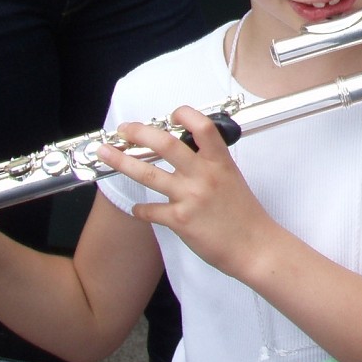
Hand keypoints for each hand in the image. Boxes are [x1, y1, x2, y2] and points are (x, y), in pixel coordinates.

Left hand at [97, 106, 277, 278]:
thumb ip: (210, 164)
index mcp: (220, 162)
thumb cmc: (246, 215)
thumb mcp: (232, 179)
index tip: (171, 115)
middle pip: (165, 144)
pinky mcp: (180, 221)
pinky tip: (138, 208)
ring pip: (148, 173)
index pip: (202, 126)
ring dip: (121, 161)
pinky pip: (149, 210)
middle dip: (139, 132)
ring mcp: (190, 197)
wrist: (255, 247)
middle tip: (124, 129)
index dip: (183, 114)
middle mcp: (203, 176)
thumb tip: (188, 153)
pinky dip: (140, 208)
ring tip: (106, 153)